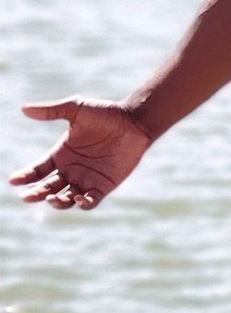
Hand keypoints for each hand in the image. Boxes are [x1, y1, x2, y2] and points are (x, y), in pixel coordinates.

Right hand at [9, 98, 152, 210]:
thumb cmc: (105, 113)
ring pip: (66, 198)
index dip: (26, 176)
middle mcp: (71, 169)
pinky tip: (78, 198)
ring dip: (57, 202)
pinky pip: (90, 201)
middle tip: (27, 196)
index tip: (14, 180)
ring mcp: (87, 179)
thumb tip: (24, 109)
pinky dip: (83, 203)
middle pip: (48, 187)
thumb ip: (50, 111)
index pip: (38, 170)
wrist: (134, 122)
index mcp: (61, 154)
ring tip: (52, 198)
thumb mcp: (75, 110)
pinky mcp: (104, 186)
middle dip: (36, 194)